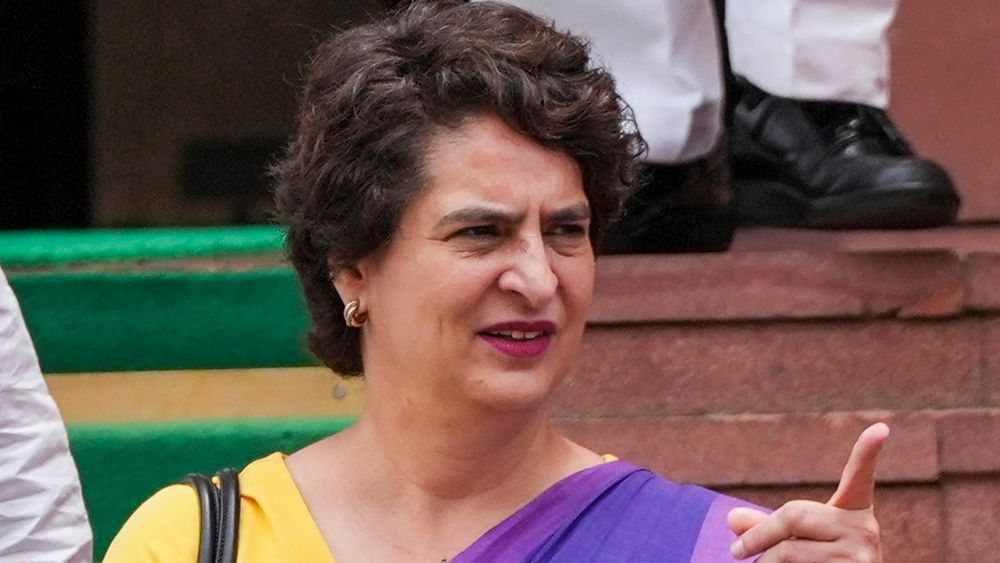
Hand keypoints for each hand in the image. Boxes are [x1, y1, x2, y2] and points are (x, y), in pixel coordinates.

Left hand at [726, 422, 889, 561]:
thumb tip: (731, 518)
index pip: (859, 478)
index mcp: (854, 511)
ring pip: (789, 552)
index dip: (867, 453)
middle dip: (758, 535)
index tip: (881, 427)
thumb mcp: (798, 539)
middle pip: (794, 516)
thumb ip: (768, 526)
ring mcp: (861, 556)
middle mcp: (864, 529)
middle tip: (735, 552)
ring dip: (765, 562)